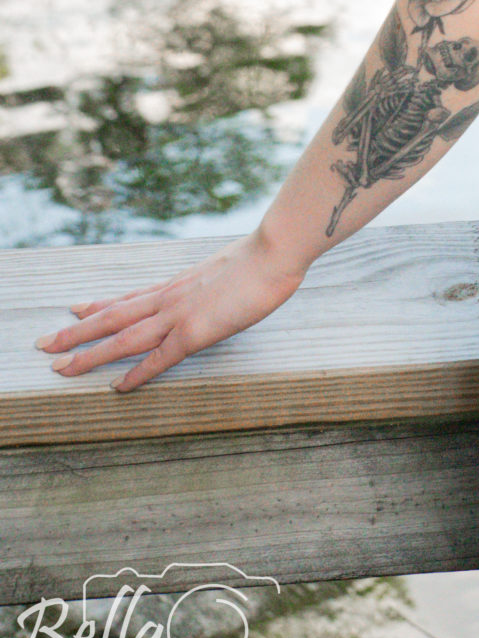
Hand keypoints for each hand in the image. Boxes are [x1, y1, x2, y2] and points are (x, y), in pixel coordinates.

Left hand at [34, 231, 305, 393]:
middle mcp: (170, 298)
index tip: (76, 309)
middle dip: (77, 331)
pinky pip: (158, 358)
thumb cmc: (263, 257)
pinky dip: (136, 373)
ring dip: (89, 352)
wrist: (275, 250)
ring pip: (123, 337)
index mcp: (179, 284)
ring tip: (60, 365)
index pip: (130, 296)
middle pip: (113, 316)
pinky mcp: (195, 332)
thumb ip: (216, 280)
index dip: (100, 305)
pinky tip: (117, 387)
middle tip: (44, 343)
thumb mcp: (230, 267)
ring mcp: (179, 314)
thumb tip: (220, 284)